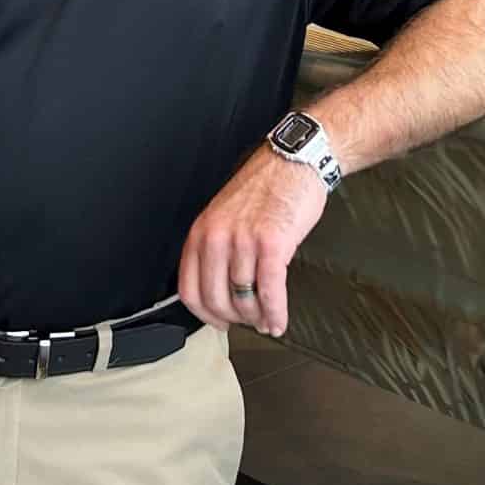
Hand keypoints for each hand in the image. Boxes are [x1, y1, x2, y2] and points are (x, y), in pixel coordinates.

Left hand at [178, 147, 326, 338]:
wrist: (294, 161)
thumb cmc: (265, 187)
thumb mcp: (225, 215)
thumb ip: (217, 249)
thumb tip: (221, 290)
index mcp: (201, 232)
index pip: (189, 289)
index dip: (205, 314)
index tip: (218, 323)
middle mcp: (217, 237)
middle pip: (216, 300)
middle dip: (234, 319)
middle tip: (248, 323)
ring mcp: (244, 241)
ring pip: (243, 299)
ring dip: (257, 319)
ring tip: (267, 321)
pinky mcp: (272, 244)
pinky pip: (269, 291)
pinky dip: (275, 312)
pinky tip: (279, 320)